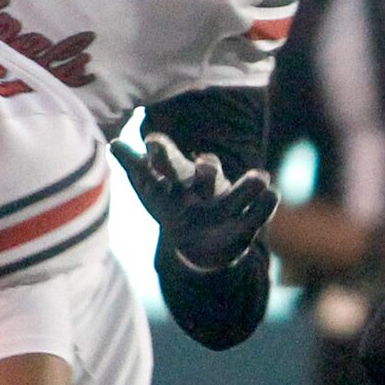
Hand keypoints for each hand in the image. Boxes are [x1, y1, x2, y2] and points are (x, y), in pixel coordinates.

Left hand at [112, 132, 275, 271]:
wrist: (201, 242)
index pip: (170, 161)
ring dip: (248, 186)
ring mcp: (229, 203)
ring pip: (240, 191)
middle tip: (204, 166)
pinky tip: (272, 194)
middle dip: (206, 170)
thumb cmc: (174, 207)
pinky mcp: (247, 223)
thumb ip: (135, 167)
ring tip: (260, 178)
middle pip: (207, 172)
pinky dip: (266, 204)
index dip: (162, 153)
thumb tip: (113, 143)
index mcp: (180, 177)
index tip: (151, 143)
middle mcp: (207, 186)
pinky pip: (259, 213)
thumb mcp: (152, 191)